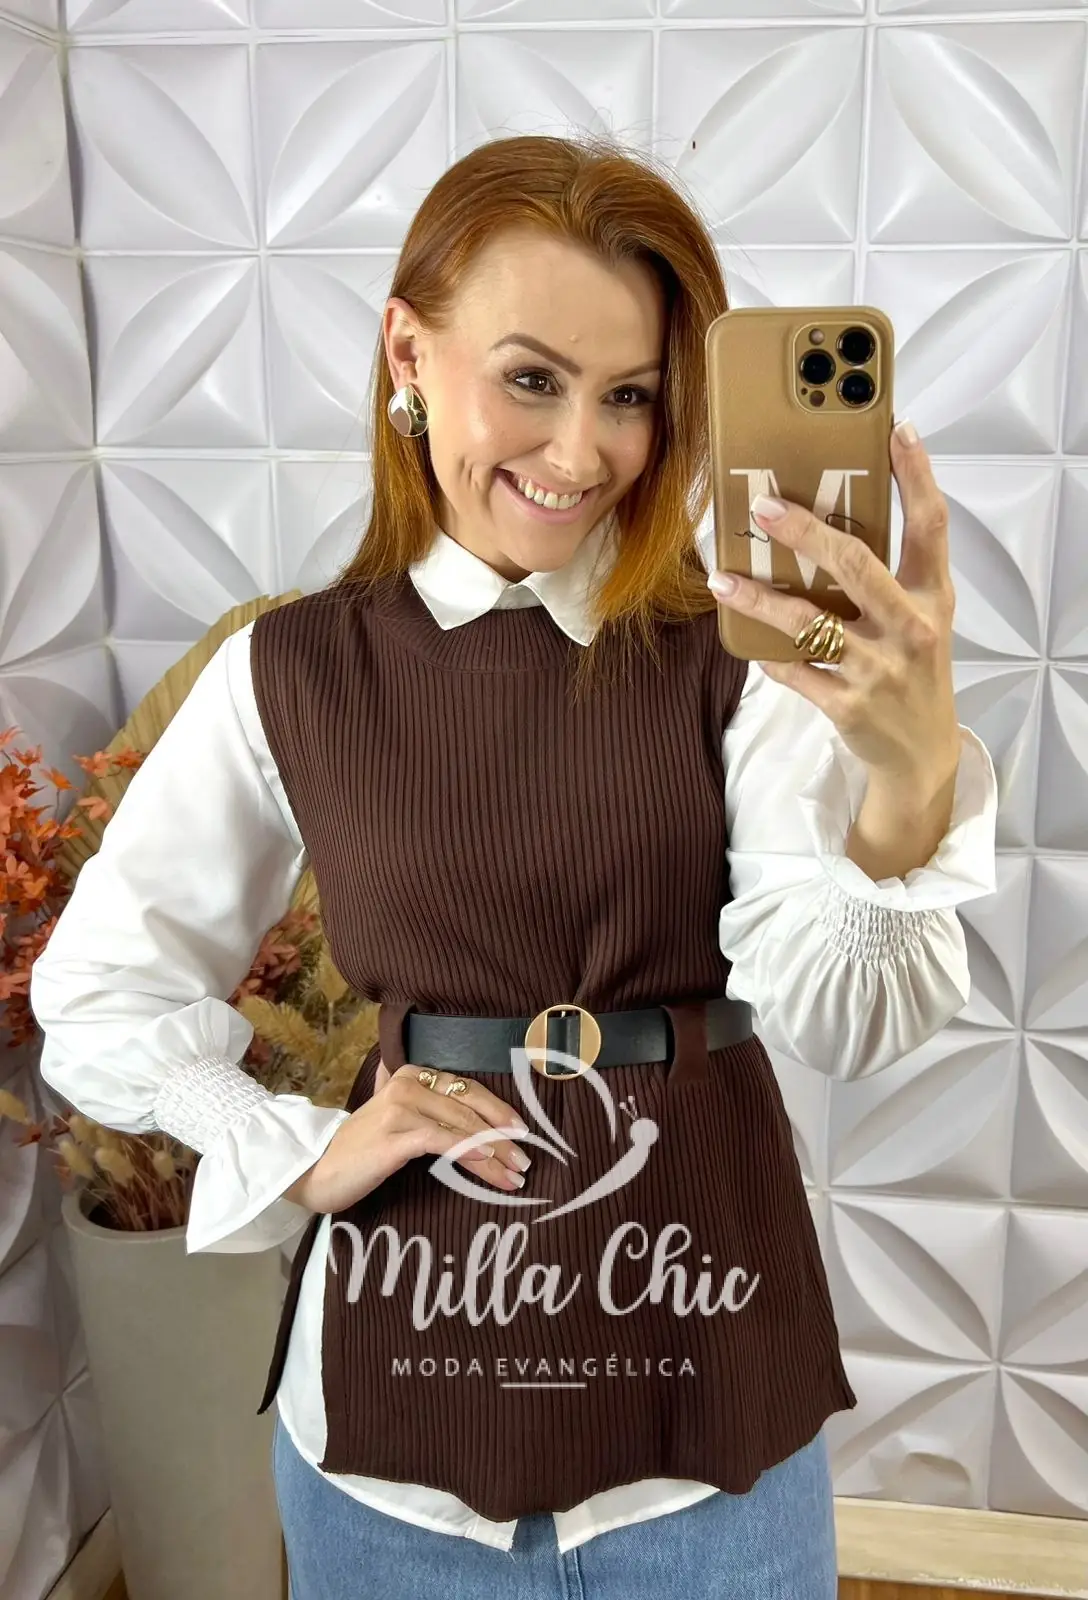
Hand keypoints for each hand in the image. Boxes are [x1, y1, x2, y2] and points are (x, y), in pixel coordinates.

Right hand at [284, 1060, 530, 1213]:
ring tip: (514, 1174)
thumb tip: (460, 1110)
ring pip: (462, 1126)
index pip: (466, 1088)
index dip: (498, 1110)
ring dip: (494, 1152)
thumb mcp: (393, 1119)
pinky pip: (442, 1141)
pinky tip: (487, 1166)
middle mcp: (407, 1084)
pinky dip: (469, 1152)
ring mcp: (400, 1109)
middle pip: (470, 1106)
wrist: (316, 1171)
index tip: (522, 1133)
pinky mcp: (395, 1136)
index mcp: (410, 1075)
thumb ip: (420, 1104)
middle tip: (525, 1159)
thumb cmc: (360, 1151)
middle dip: (503, 1134)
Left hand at [708, 420, 960, 784]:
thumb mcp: (921, 619)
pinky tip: (746, 642)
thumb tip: (828, 521)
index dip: (917, 476)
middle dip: (806, 532)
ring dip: (759, 598)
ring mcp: (879, 669)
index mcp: (933, 597)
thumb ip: (890, 575)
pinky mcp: (849, 705)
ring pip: (809, 622)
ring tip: (722, 578)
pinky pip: (795, 671)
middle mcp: (910, 628)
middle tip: (764, 507)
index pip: (931, 526)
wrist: (921, 752)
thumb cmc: (914, 669)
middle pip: (856, 565)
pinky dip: (767, 656)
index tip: (898, 430)